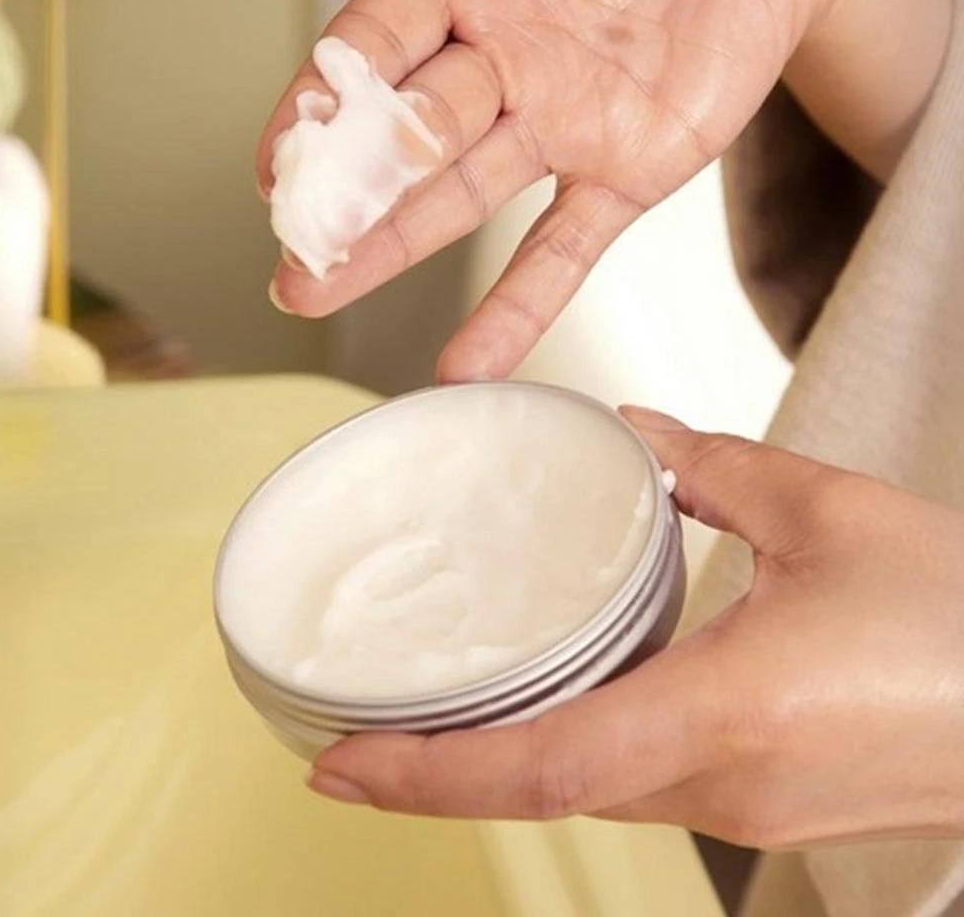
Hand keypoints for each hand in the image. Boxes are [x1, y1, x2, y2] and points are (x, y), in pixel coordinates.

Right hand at [258, 0, 847, 379]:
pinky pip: (563, 249)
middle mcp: (500, 59)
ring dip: (393, 250)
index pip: (368, 48)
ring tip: (325, 294)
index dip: (315, 107)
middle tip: (291, 258)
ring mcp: (560, 123)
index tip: (273, 168)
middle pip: (404, 136)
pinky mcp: (625, 173)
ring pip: (461, 195)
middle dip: (344, 199)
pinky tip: (469, 362)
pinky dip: (518, 308)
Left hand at [305, 408, 963, 849]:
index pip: (542, 763)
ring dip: (500, 772)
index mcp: (729, 710)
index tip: (341, 768)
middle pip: (546, 790)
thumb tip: (640, 432)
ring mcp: (746, 810)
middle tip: (354, 745)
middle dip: (440, 779)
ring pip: (588, 797)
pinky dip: (569, 762)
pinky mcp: (766, 805)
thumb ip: (715, 466)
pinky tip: (543, 721)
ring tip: (426, 734)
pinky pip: (638, 791)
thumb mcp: (828, 514)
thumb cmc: (961, 616)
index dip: (431, 776)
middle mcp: (725, 781)